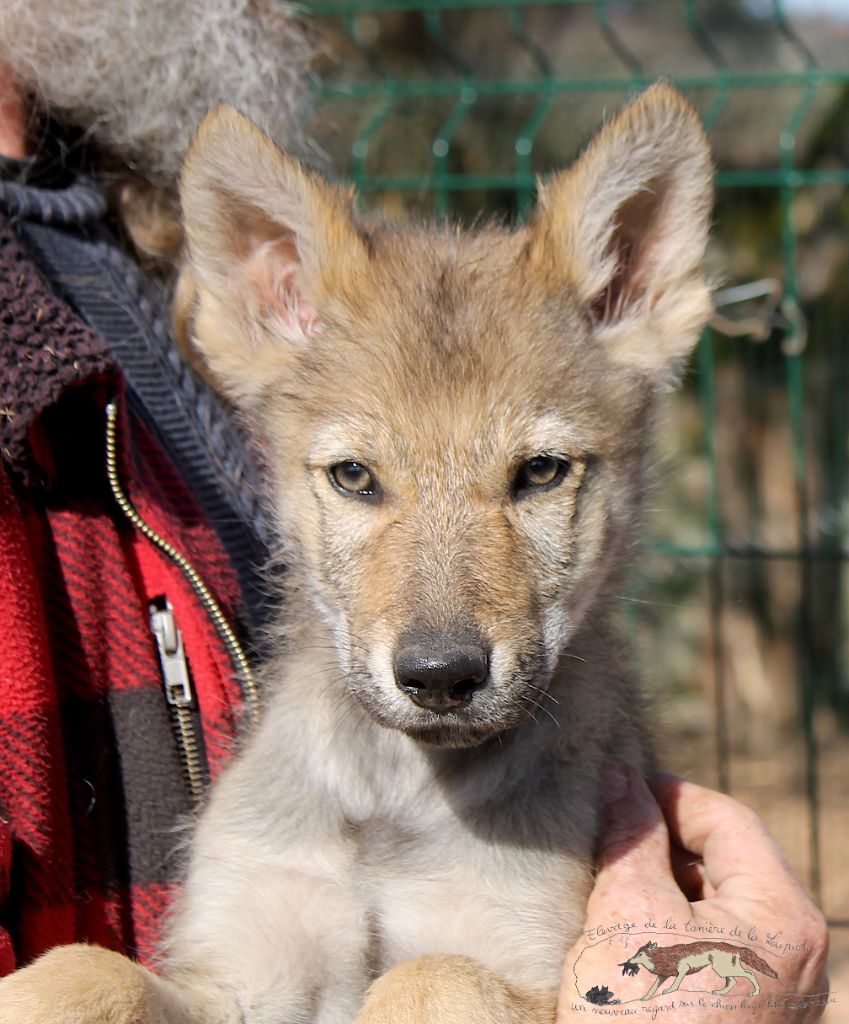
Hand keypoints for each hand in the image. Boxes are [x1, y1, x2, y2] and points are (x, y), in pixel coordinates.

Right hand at [556, 767, 829, 1021]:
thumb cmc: (637, 1019)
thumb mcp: (627, 909)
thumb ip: (630, 833)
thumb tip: (620, 777)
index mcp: (784, 917)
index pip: (726, 819)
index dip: (666, 794)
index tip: (613, 786)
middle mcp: (798, 953)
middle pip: (727, 860)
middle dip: (663, 840)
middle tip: (602, 831)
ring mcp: (776, 991)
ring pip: (717, 903)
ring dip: (663, 881)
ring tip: (606, 878)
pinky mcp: (748, 1017)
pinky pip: (713, 945)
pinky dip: (671, 923)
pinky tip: (624, 928)